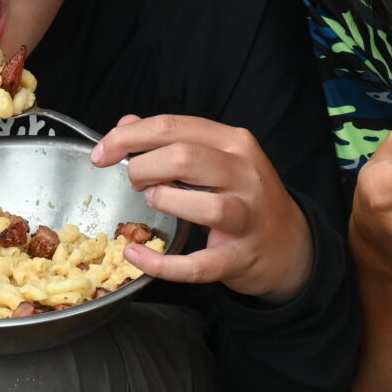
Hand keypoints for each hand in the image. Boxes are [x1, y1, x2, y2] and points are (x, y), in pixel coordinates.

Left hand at [90, 115, 312, 303]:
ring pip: (204, 204)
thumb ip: (173, 141)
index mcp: (234, 143)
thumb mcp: (218, 159)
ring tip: (154, 203)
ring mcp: (247, 217)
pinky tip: (136, 256)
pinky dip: (161, 263)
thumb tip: (127, 126)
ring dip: (164, 202)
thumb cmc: (245, 198)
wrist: (289, 246)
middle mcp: (245, 174)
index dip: (129, 138)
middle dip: (143, 167)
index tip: (102, 153)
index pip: (175, 126)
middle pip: (185, 157)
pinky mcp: (239, 258)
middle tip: (133, 181)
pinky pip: (197, 264)